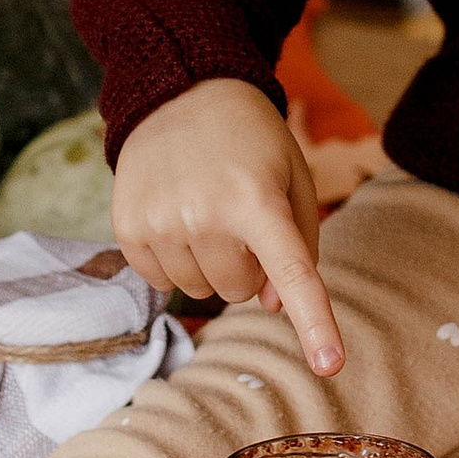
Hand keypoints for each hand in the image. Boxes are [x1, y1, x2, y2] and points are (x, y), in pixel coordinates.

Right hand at [110, 77, 345, 374]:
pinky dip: (175, 260)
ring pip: (199, 291)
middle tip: (240, 217)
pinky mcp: (128, 228)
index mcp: (259, 201)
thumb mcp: (292, 178)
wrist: (182, 92)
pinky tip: (176, 216)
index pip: (292, 273)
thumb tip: (273, 305)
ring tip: (206, 209)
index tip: (331, 365)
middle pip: (240, 291)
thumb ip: (299, 247)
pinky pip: (161, 281)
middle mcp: (206, 215)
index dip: (314, 322)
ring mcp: (161, 223)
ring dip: (210, 263)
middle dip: (247, 265)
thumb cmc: (251, 144)